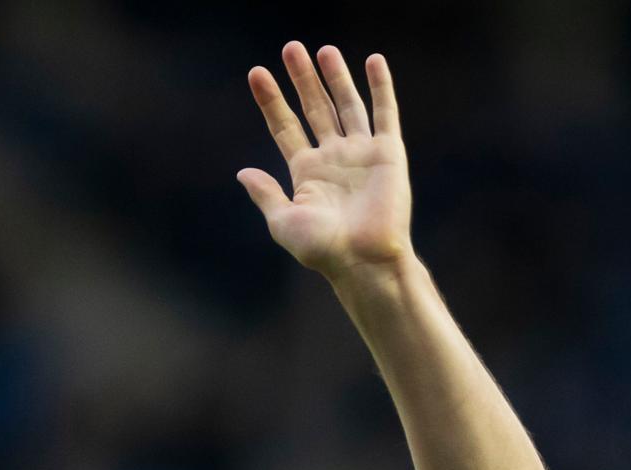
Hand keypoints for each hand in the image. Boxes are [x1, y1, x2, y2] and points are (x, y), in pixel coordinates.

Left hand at [237, 42, 413, 277]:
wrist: (364, 260)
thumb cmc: (323, 249)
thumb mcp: (284, 222)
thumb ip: (266, 194)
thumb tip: (242, 172)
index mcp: (306, 172)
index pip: (285, 126)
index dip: (271, 100)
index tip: (256, 73)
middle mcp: (333, 157)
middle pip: (314, 108)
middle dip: (302, 79)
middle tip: (290, 48)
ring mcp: (361, 153)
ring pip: (346, 104)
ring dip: (335, 77)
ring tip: (323, 50)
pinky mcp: (388, 153)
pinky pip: (384, 112)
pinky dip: (380, 86)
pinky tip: (373, 61)